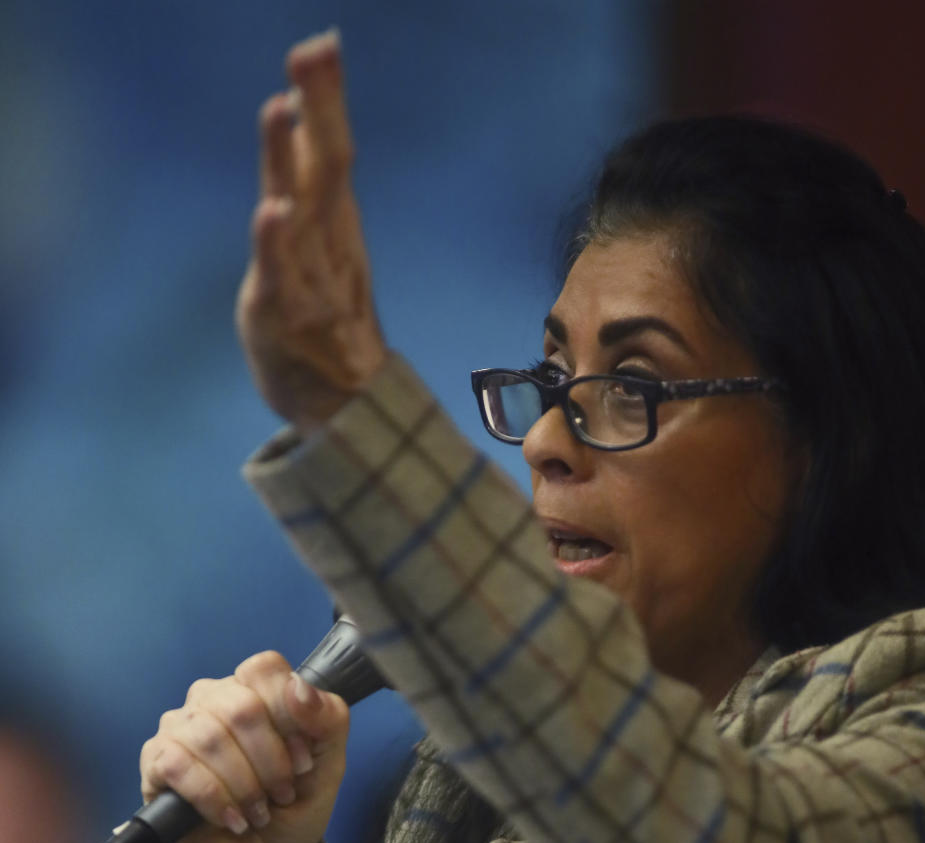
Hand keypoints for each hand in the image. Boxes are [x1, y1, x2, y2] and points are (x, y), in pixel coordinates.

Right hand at [140, 651, 349, 842]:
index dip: (289, 717)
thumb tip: (299, 688)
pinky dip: (213, 798)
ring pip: (210, 736)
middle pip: (241, 706)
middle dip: (270, 762)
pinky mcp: (156, 761)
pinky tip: (230, 819)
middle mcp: (213, 699)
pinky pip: (178, 765)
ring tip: (257, 815)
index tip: (303, 763)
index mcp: (255, 690)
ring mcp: (179, 727)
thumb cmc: (290, 809)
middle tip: (281, 796)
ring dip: (244, 785)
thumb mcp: (328, 767)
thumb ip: (328, 720)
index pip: (264, 670)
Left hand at [236, 30, 387, 431]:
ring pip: (302, 214)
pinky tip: (271, 212)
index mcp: (336, 221)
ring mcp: (311, 280)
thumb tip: (293, 108)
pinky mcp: (286, 317)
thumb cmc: (324, 318)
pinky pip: (283, 279)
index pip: (331, 148)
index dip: (326, 98)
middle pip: (325, 166)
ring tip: (280, 109)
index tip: (322, 45)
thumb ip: (305, 178)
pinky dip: (277, 246)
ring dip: (286, 162)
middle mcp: (327, 243)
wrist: (343, 407)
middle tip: (314, 52)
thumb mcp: (317, 240)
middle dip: (320, 109)